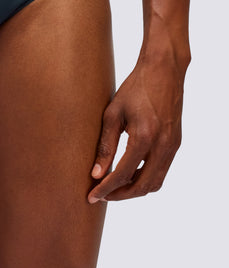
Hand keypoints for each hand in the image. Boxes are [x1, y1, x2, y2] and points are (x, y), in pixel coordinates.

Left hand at [87, 55, 186, 202]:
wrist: (164, 71)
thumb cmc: (135, 88)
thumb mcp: (112, 114)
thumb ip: (105, 146)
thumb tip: (96, 173)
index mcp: (144, 137)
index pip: (123, 175)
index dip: (106, 188)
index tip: (91, 196)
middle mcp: (163, 146)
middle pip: (142, 187)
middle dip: (120, 195)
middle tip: (101, 195)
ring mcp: (172, 146)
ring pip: (155, 183)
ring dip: (134, 190)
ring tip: (113, 187)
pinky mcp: (175, 143)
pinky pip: (161, 171)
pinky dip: (145, 179)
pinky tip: (128, 174)